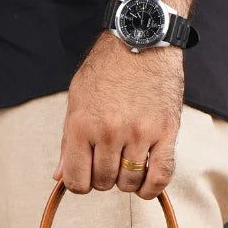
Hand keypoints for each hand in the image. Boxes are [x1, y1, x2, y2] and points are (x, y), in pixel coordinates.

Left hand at [52, 0, 196, 199]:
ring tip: (127, 163)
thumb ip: (68, 142)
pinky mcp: (166, 132)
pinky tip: (146, 184)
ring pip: (130, 181)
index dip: (80, 184)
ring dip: (128, 180)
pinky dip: (152, 187)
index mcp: (82, 125)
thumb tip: (60, 177)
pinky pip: (160, 175)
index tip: (87, 175)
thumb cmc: (106, 70)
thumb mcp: (77, 101)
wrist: (141, 39)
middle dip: (104, 178)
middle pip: (104, 182)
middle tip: (109, 161)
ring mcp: (139, 133)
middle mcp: (109, 132)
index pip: (77, 181)